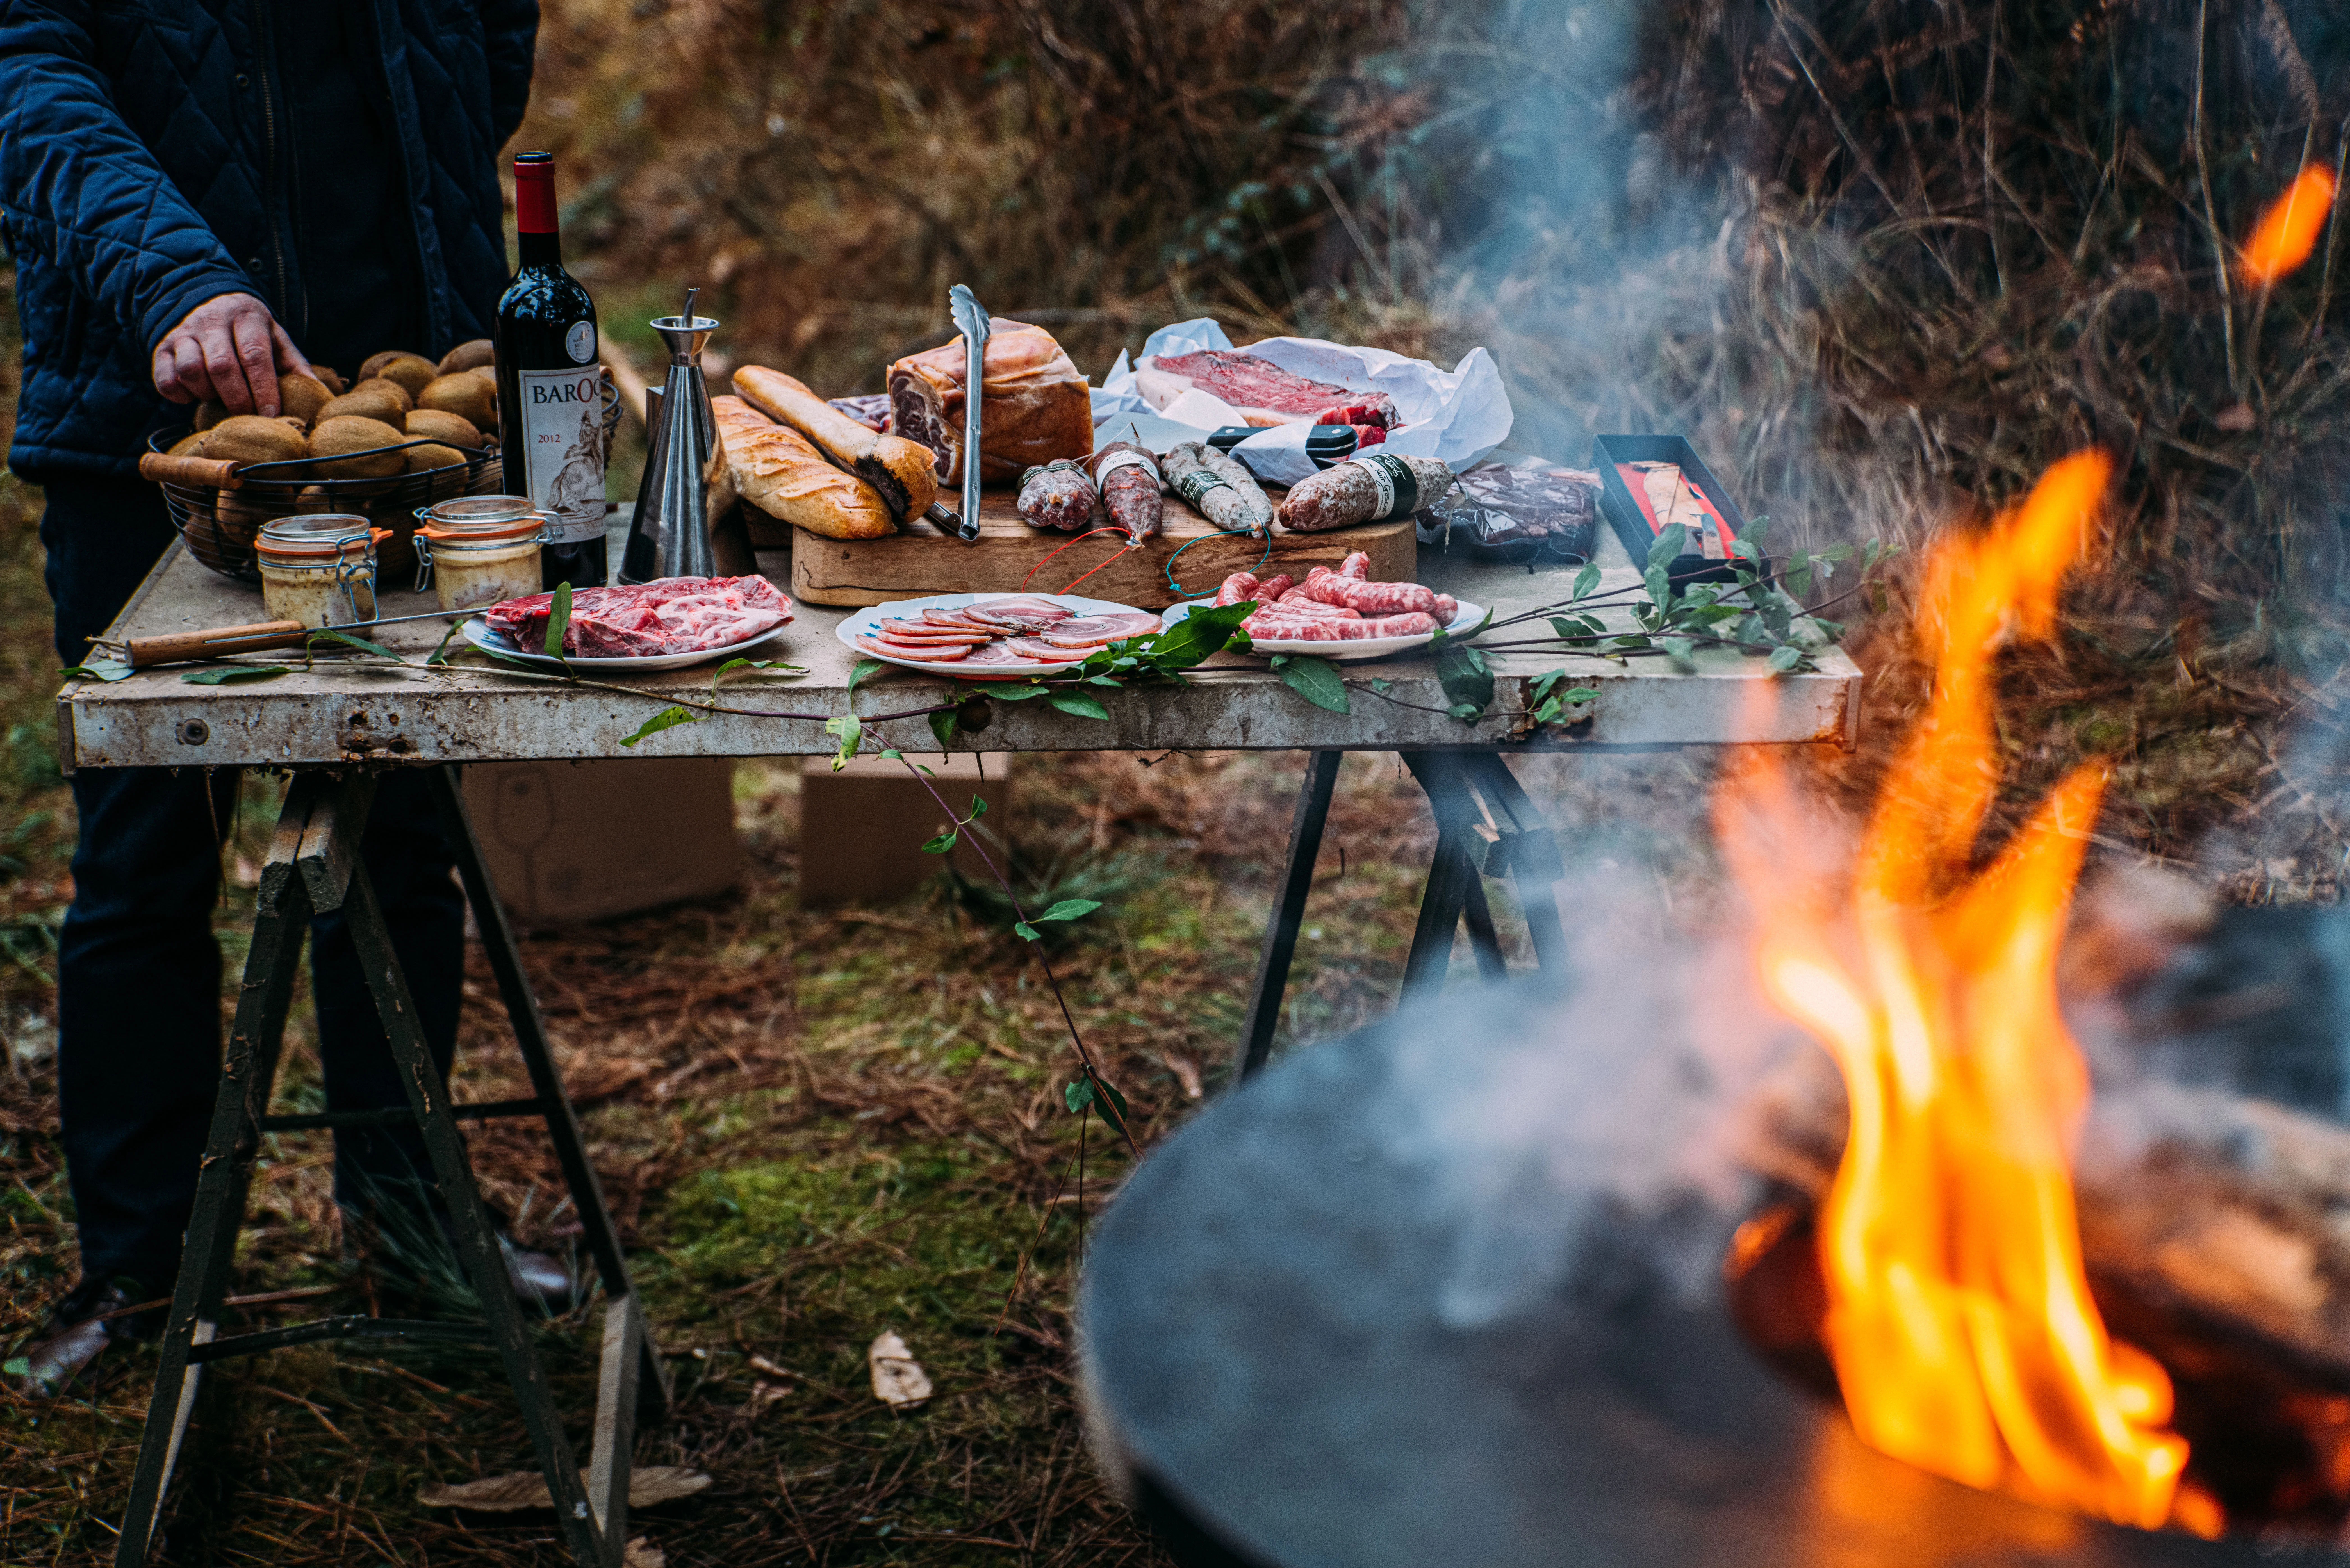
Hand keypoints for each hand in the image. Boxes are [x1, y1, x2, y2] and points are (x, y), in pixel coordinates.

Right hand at [151, 294, 315, 417]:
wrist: (209, 302)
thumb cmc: (250, 331)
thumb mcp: (276, 338)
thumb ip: (295, 364)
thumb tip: (319, 394)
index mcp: (247, 317)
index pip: (255, 356)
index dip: (263, 389)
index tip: (271, 415)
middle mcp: (211, 321)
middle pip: (222, 366)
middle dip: (238, 399)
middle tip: (248, 416)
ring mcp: (183, 333)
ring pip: (190, 371)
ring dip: (208, 394)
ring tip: (221, 399)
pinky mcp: (161, 347)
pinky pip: (165, 378)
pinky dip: (179, 394)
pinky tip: (194, 396)